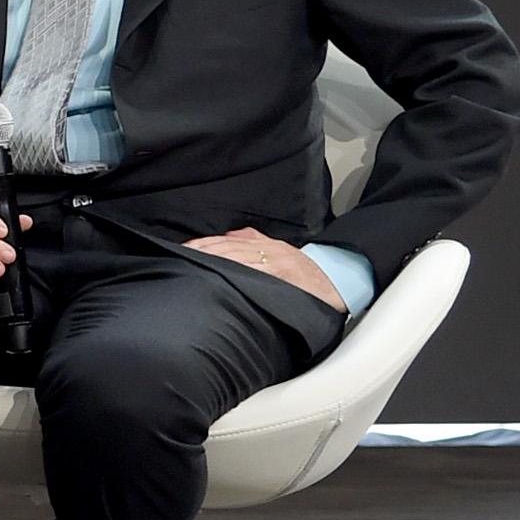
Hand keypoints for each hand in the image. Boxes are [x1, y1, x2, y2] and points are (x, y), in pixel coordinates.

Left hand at [186, 227, 344, 311]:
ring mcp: (275, 261)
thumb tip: (228, 237)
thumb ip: (253, 243)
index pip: (227, 241)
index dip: (204, 244)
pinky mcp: (283, 273)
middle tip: (184, 256)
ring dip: (216, 259)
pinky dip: (239, 270)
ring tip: (196, 263)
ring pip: (239, 257)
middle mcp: (267, 248)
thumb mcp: (277, 252)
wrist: (335, 282)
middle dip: (205, 251)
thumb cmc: (303, 271)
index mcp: (263, 243)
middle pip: (228, 247)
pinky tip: (223, 272)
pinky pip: (257, 271)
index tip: (185, 249)